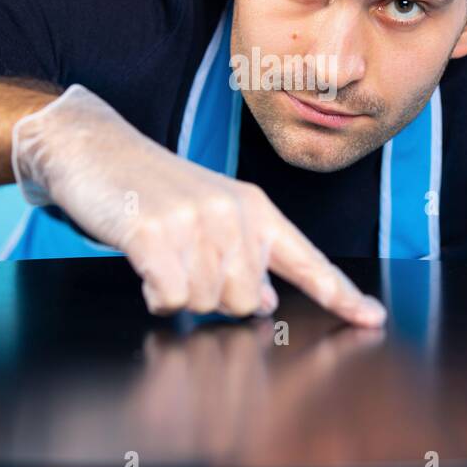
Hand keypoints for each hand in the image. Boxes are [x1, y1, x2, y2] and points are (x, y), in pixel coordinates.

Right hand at [12, 84, 386, 326]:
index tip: (372, 319)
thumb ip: (245, 256)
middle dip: (214, 300)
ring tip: (160, 256)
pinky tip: (145, 267)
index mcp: (255, 208)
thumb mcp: (210, 214)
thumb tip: (268, 300)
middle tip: (184, 264)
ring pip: (206, 304)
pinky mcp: (155, 232)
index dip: (341, 294)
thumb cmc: (151, 187)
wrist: (94, 147)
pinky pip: (170, 298)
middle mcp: (234, 212)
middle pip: (247, 303)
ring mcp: (195, 220)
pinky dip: (155, 295)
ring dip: (178, 294)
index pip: (307, 259)